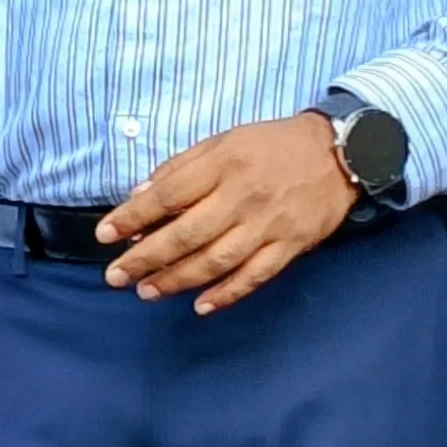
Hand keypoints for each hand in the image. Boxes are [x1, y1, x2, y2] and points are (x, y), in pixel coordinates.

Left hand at [95, 112, 360, 310]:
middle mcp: (243, 196)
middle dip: (146, 258)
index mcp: (224, 164)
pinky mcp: (291, 246)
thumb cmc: (272, 146)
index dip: (133, 217)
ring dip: (177, 280)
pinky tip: (200, 305)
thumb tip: (139, 197)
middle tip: (116, 276)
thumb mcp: (223, 141)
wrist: (340, 152)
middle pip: (186, 234)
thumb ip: (180, 168)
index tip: (106, 234)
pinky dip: (227, 294)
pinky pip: (254, 276)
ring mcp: (269, 225)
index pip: (168, 195)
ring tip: (147, 292)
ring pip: (216, 260)